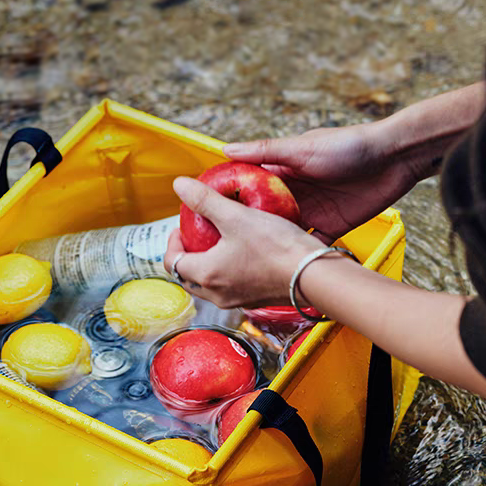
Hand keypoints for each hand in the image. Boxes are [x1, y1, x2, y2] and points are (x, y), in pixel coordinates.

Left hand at [164, 177, 323, 308]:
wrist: (314, 274)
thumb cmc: (276, 246)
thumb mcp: (237, 216)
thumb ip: (205, 200)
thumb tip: (179, 184)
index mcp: (206, 274)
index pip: (171, 262)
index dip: (171, 242)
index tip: (181, 227)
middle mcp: (217, 294)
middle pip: (186, 278)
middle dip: (186, 256)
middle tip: (195, 236)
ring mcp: (237, 300)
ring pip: (208, 286)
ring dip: (206, 266)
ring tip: (217, 243)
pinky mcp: (255, 301)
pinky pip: (230, 288)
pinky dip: (226, 273)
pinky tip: (243, 254)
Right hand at [223, 123, 419, 243]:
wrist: (394, 158)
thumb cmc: (349, 144)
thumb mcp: (303, 147)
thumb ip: (266, 151)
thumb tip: (226, 148)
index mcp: (285, 171)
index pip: (250, 185)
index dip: (231, 199)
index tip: (208, 213)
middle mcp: (296, 192)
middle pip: (266, 214)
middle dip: (248, 229)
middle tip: (225, 247)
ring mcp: (314, 210)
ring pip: (286, 232)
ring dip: (273, 245)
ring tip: (250, 262)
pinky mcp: (333, 226)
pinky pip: (312, 244)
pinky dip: (301, 254)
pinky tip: (287, 268)